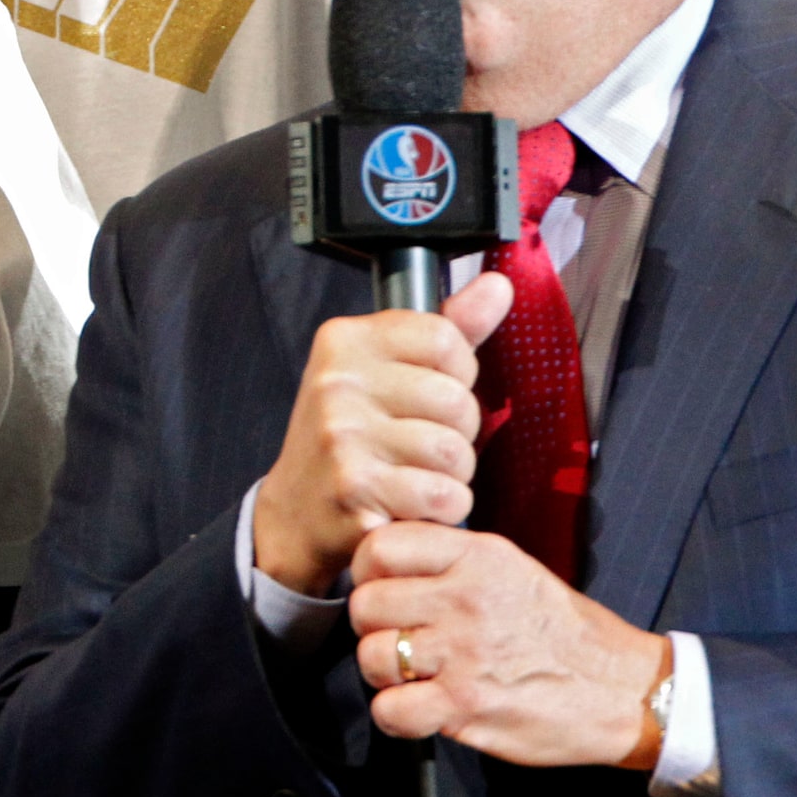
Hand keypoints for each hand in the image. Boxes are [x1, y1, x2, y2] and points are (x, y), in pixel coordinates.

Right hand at [250, 272, 511, 597]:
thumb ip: (447, 329)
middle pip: (457, 400)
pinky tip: (413, 505)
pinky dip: (442, 509)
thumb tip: (499, 285)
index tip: (428, 394)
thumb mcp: (386, 371)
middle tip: (421, 446)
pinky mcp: (355, 488)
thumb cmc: (351, 436)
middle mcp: (338, 381)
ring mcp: (342, 434)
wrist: (297, 511)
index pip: (446, 339)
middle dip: (457, 434)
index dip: (456, 374)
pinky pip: (442, 495)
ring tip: (417, 475)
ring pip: (454, 452)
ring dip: (452, 476)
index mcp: (345, 340)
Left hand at [349, 522, 671, 770]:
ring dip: (383, 674)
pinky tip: (418, 710)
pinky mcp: (467, 706)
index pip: (380, 546)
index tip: (381, 589)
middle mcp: (464, 598)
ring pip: (372, 658)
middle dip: (373, 627)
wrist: (624, 690)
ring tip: (411, 676)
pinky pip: (391, 710)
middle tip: (398, 639)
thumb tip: (389, 556)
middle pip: (366, 605)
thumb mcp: (512, 567)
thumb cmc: (563, 630)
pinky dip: (395, 716)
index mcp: (475, 556)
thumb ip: (452, 558)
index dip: (368, 572)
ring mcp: (464, 653)